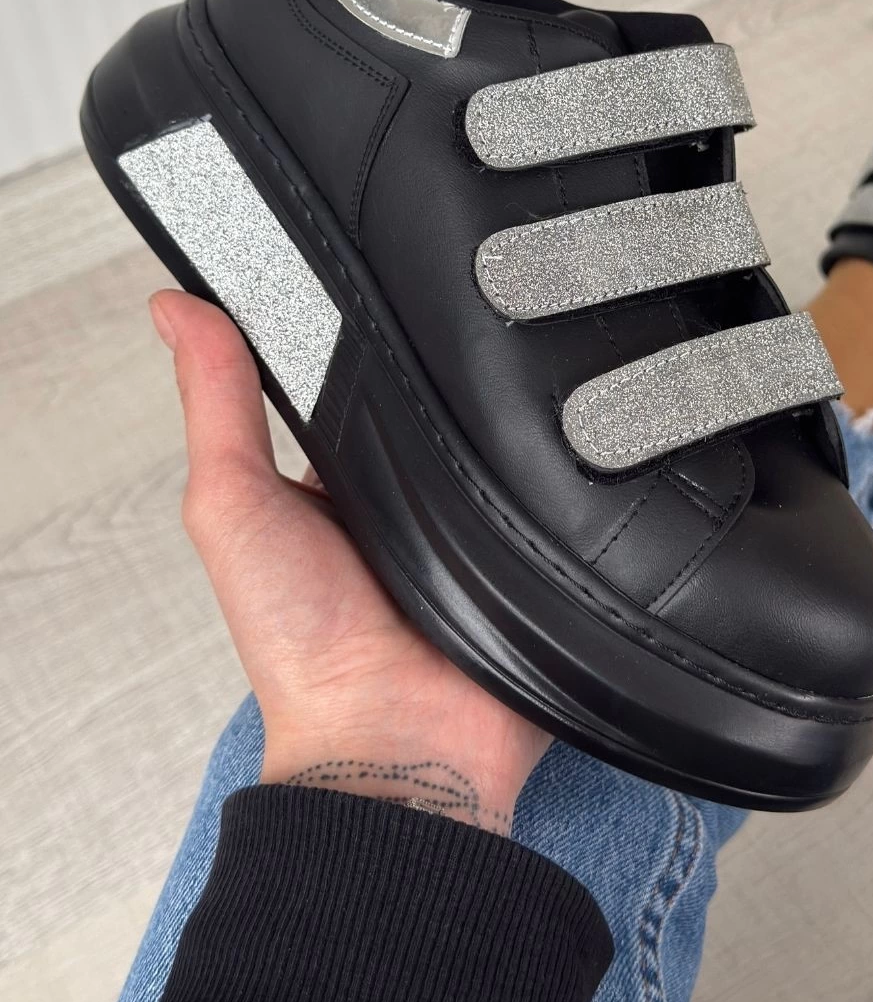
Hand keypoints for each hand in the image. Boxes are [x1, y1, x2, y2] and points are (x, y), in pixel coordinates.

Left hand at [150, 289, 549, 832]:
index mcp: (341, 477)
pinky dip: (564, 458)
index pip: (363, 375)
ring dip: (512, 405)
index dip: (371, 325)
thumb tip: (173, 308)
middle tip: (462, 306)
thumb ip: (216, 407)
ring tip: (517, 365)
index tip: (385, 260)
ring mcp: (481, 517)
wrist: (398, 742)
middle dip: (452, 357)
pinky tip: (570, 422)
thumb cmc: (300, 645)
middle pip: (442, 395)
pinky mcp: (541, 544)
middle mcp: (413, 492)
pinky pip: (566, 480)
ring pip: (510, 427)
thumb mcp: (235, 506)